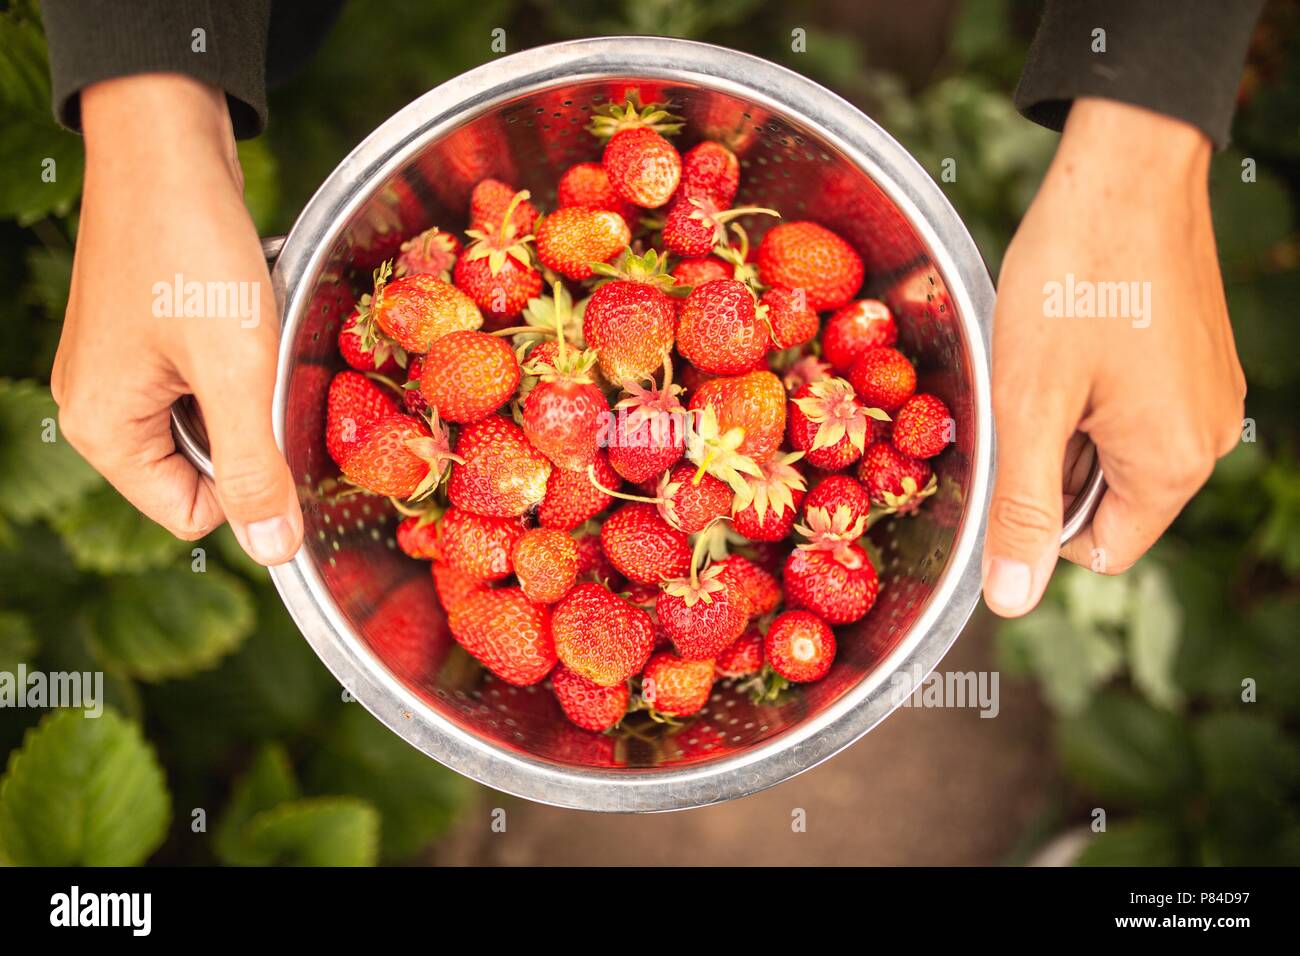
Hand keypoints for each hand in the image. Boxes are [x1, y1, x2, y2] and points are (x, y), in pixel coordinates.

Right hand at [51, 74, 302, 564]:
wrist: (165, 143)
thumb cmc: (192, 254)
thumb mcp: (236, 371)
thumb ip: (254, 467)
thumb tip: (273, 553)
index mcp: (104, 433)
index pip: (193, 513)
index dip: (251, 483)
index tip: (276, 419)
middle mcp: (102, 408)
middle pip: (205, 467)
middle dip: (253, 423)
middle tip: (265, 362)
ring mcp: (121, 368)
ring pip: (217, 415)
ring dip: (252, 381)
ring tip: (253, 327)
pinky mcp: (148, 333)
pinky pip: (211, 372)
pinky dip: (241, 349)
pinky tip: (246, 305)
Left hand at [983, 97, 1244, 615]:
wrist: (1128, 169)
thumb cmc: (1074, 282)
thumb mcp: (1030, 405)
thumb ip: (1023, 507)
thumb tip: (1012, 601)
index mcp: (1171, 466)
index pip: (1097, 551)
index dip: (1036, 519)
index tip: (1008, 454)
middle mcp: (1207, 439)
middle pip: (1106, 501)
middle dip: (1051, 462)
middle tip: (1024, 393)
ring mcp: (1210, 394)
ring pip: (1114, 450)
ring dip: (1067, 422)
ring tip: (1048, 357)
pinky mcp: (1200, 357)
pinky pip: (1135, 406)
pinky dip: (1092, 389)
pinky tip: (1072, 336)